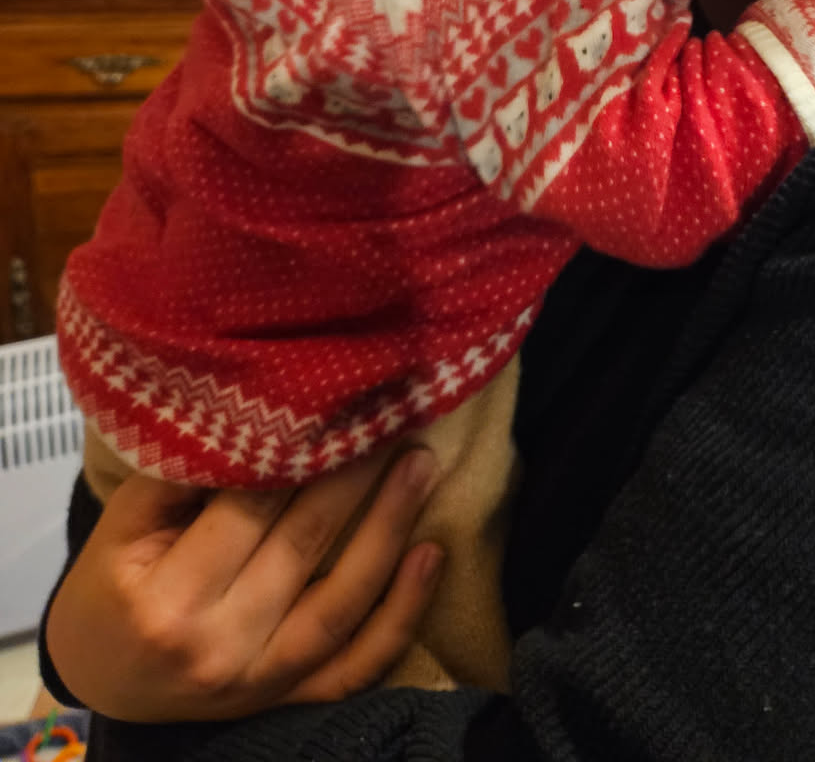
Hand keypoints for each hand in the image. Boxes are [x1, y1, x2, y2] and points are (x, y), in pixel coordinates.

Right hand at [45, 448, 444, 722]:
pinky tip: (432, 554)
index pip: (249, 507)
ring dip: (390, 526)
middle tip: (390, 412)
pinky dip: (402, 613)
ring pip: (341, 601)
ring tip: (421, 462)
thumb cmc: (113, 587)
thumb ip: (181, 474)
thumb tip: (250, 409)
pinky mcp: (289, 699)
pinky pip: (357, 664)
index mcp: (168, 597)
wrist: (102, 680)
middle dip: (354, 473)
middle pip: (303, 544)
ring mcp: (260, 680)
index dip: (297, 447)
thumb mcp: (122, 526)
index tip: (334, 396)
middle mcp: (218, 644)